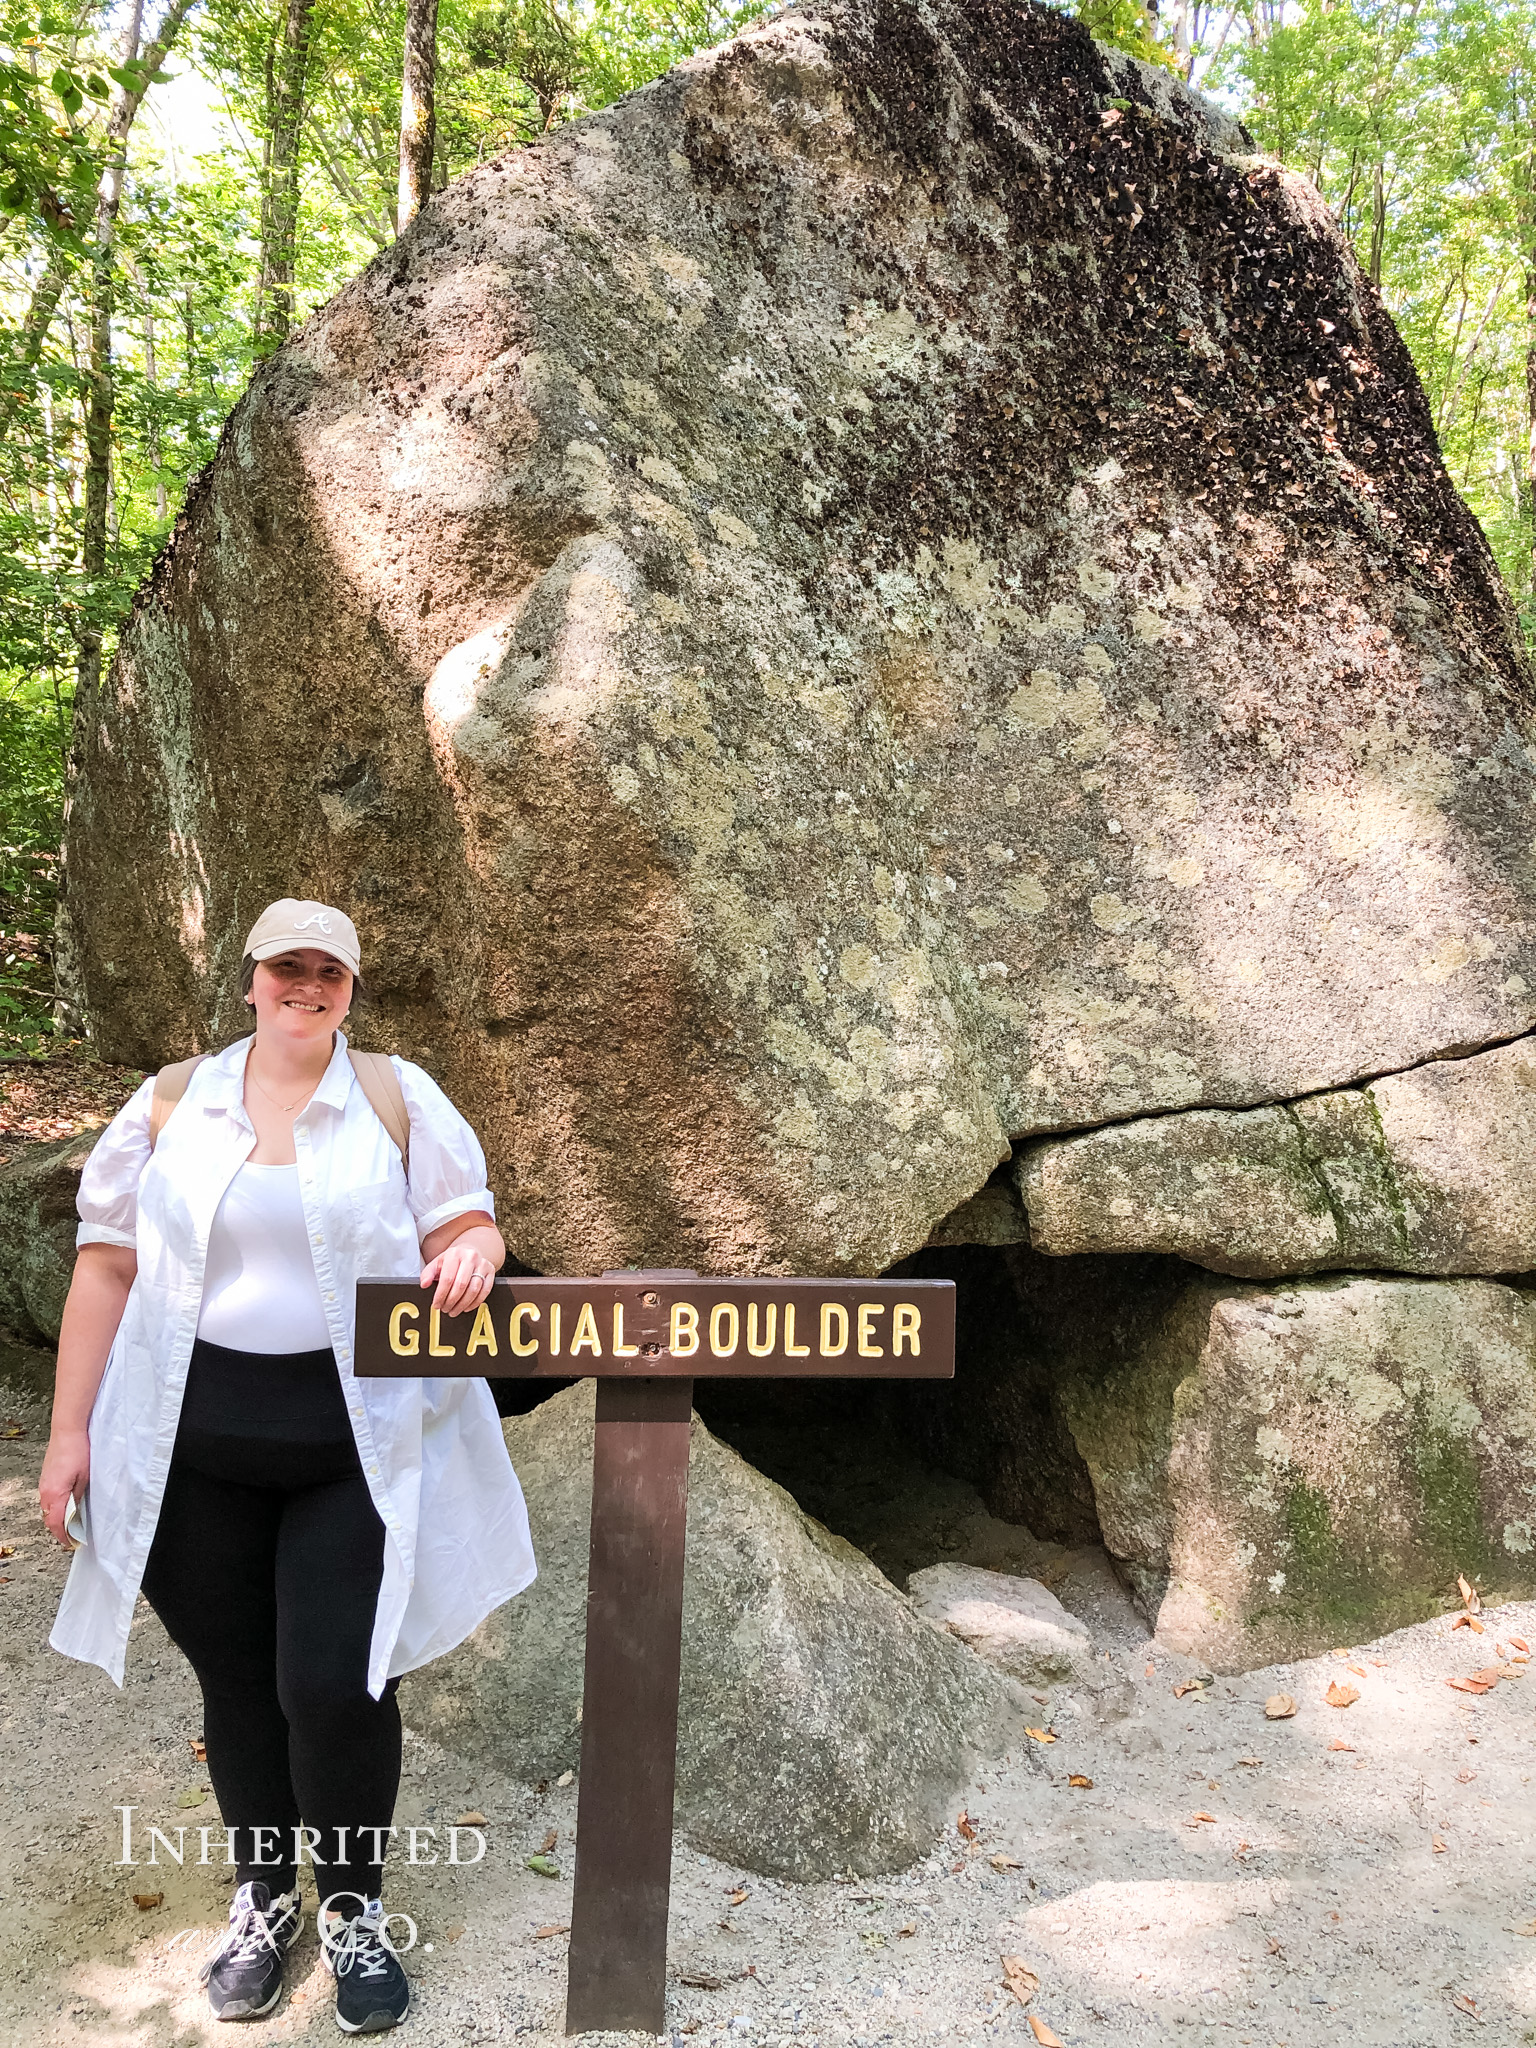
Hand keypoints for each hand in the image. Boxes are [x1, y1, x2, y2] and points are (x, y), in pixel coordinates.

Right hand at [39, 1428, 89, 1548]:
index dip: (63, 1536)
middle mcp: (45, 1492)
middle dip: (59, 1530)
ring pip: (48, 1509)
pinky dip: (55, 1507)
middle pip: (50, 1518)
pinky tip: (66, 1505)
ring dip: (57, 1518)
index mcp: (55, 1494)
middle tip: (72, 1537)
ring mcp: (44, 1484)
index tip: (70, 1543)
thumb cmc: (78, 1451)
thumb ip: (78, 1497)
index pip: (57, 1523)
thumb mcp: (85, 1477)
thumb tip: (76, 1512)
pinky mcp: (45, 1478)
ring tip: (71, 1523)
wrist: (68, 1431)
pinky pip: (48, 1499)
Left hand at [419, 1241, 496, 1317]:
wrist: (470, 1251)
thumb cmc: (452, 1260)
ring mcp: (482, 1264)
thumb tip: (424, 1284)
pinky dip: (476, 1302)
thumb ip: (428, 1273)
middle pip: (461, 1285)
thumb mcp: (437, 1263)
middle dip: (451, 1301)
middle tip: (445, 1309)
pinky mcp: (491, 1270)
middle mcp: (470, 1257)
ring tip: (454, 1310)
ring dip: (463, 1304)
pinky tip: (467, 1307)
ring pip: (474, 1289)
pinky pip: (485, 1290)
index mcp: (454, 1254)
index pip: (447, 1278)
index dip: (441, 1295)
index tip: (436, 1305)